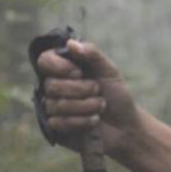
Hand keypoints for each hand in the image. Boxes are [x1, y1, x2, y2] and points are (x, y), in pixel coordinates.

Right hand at [36, 39, 139, 156]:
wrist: (126, 126)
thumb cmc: (117, 96)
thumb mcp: (110, 71)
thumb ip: (92, 53)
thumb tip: (70, 43)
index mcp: (65, 69)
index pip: (45, 60)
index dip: (59, 67)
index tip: (79, 72)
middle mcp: (55, 87)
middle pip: (51, 85)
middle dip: (80, 90)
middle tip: (98, 90)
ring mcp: (53, 108)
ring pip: (55, 105)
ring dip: (84, 106)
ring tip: (100, 107)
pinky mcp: (56, 128)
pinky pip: (58, 123)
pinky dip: (81, 122)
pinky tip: (93, 121)